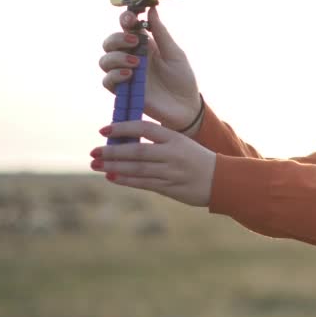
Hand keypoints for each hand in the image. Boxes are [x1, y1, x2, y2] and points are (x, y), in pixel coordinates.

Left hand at [90, 121, 216, 206]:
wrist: (222, 180)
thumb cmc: (197, 160)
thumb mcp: (181, 143)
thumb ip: (158, 142)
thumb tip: (125, 141)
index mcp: (175, 138)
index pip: (144, 128)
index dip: (123, 128)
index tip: (103, 129)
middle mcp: (172, 154)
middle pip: (137, 151)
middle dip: (112, 151)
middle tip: (93, 151)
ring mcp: (171, 173)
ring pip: (137, 169)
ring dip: (114, 167)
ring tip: (96, 165)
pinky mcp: (171, 189)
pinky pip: (144, 183)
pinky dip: (126, 180)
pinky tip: (112, 177)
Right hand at [99, 7, 201, 129]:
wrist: (186, 107)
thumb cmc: (183, 79)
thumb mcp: (175, 53)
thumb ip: (161, 33)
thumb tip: (152, 9)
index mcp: (144, 45)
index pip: (126, 28)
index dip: (124, 19)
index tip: (130, 18)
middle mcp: (131, 57)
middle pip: (110, 42)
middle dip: (117, 38)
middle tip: (134, 41)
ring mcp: (126, 75)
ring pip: (105, 61)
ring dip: (116, 57)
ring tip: (136, 62)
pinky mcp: (124, 92)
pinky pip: (107, 81)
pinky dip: (115, 75)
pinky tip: (130, 75)